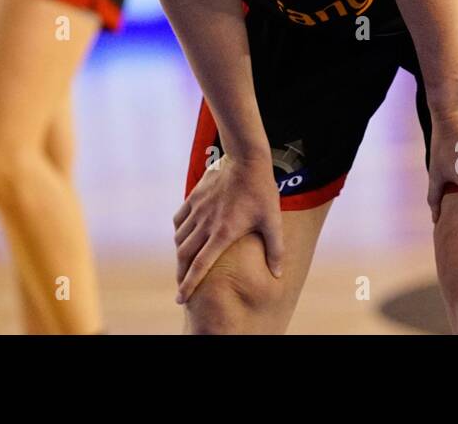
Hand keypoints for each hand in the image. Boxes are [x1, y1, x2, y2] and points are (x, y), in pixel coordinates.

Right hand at [172, 152, 284, 304]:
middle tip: (181, 286)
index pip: (200, 265)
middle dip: (180, 274)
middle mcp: (206, 224)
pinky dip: (178, 231)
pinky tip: (182, 236)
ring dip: (179, 254)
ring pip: (180, 238)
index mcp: (223, 233)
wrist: (246, 159)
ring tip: (183, 264)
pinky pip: (179, 219)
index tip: (181, 298)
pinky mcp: (194, 197)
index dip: (189, 284)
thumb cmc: (262, 191)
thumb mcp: (272, 221)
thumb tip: (278, 274)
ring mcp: (197, 210)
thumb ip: (275, 249)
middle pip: (184, 255)